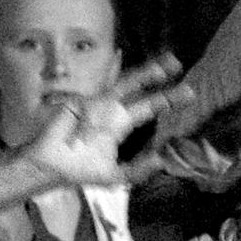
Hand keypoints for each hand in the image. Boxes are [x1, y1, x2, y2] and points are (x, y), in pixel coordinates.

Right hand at [24, 54, 192, 185]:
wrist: (52, 167)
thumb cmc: (80, 169)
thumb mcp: (116, 175)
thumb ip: (139, 169)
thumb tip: (163, 160)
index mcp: (120, 124)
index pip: (148, 108)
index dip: (166, 99)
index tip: (188, 92)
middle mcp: (112, 110)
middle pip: (140, 90)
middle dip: (159, 79)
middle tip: (181, 67)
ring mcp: (97, 103)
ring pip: (124, 84)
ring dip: (146, 74)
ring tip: (168, 66)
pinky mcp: (82, 103)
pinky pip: (98, 105)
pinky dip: (100, 115)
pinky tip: (97, 113)